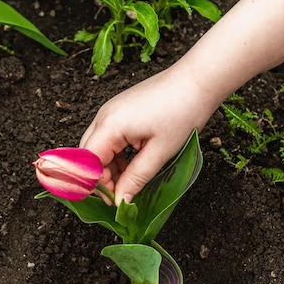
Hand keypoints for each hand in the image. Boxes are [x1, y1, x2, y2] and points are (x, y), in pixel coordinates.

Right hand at [80, 65, 210, 204]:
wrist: (196, 81)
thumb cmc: (181, 113)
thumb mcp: (160, 153)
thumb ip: (136, 179)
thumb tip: (120, 202)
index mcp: (110, 126)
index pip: (87, 163)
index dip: (96, 185)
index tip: (113, 202)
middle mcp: (103, 116)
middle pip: (88, 155)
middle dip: (101, 178)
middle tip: (121, 196)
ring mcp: (110, 111)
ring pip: (97, 148)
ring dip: (109, 168)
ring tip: (130, 182)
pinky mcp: (119, 110)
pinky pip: (107, 138)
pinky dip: (115, 156)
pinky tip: (132, 166)